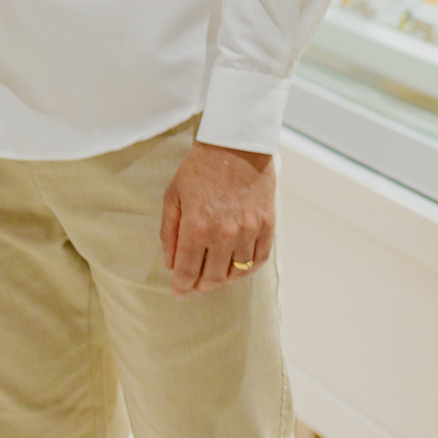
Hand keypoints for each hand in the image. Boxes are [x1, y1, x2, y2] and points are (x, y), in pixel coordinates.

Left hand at [160, 141, 275, 298]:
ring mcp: (249, 231)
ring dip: (222, 281)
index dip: (181, 287)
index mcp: (197, 227)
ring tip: (213, 278)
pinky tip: (236, 269)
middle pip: (213, 278)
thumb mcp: (173, 195)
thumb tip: (170, 264)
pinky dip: (246, 270)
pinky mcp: (267, 226)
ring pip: (236, 274)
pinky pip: (258, 260)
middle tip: (193, 287)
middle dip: (200, 287)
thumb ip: (170, 233)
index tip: (178, 292)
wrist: (236, 145)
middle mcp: (224, 234)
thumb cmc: (199, 168)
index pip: (188, 272)